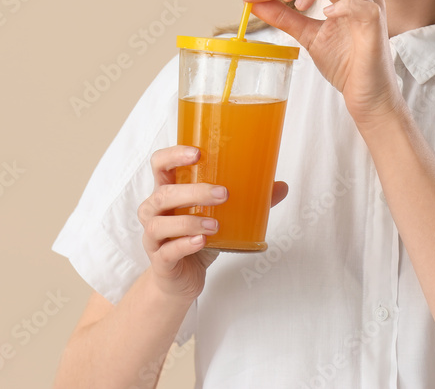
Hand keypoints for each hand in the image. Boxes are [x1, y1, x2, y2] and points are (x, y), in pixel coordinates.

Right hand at [138, 145, 288, 301]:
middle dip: (193, 192)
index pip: (159, 165)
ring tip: (215, 225)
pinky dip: (185, 245)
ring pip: (159, 224)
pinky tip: (202, 242)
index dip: (173, 155)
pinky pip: (167, 251)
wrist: (181, 281)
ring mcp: (154, 238)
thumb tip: (281, 186)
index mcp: (167, 192)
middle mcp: (154, 212)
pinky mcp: (160, 261)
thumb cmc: (197, 240)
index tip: (198, 153)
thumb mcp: (221, 218)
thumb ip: (246, 203)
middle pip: (163, 194)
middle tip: (222, 193)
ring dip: (189, 221)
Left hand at [239, 0, 401, 121]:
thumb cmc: (345, 64)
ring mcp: (371, 7)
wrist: (367, 96)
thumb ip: (285, 18)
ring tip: (299, 5)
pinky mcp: (377, 26)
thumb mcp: (307, 36)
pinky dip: (342, 6)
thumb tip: (256, 3)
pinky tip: (326, 15)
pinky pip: (363, 6)